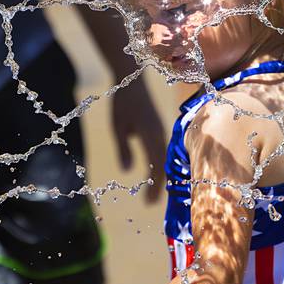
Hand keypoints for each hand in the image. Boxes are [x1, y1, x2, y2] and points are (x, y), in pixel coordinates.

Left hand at [111, 77, 166, 202]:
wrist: (132, 79)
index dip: (154, 186)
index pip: (156, 166)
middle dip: (159, 186)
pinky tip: (156, 173)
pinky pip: (164, 151)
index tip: (148, 203)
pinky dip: (161, 164)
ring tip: (154, 193)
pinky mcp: (160, 128)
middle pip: (164, 165)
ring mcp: (162, 131)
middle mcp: (160, 134)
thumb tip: (127, 171)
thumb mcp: (118, 127)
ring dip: (161, 176)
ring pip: (165, 158)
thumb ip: (123, 148)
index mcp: (150, 135)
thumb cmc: (122, 103)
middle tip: (150, 204)